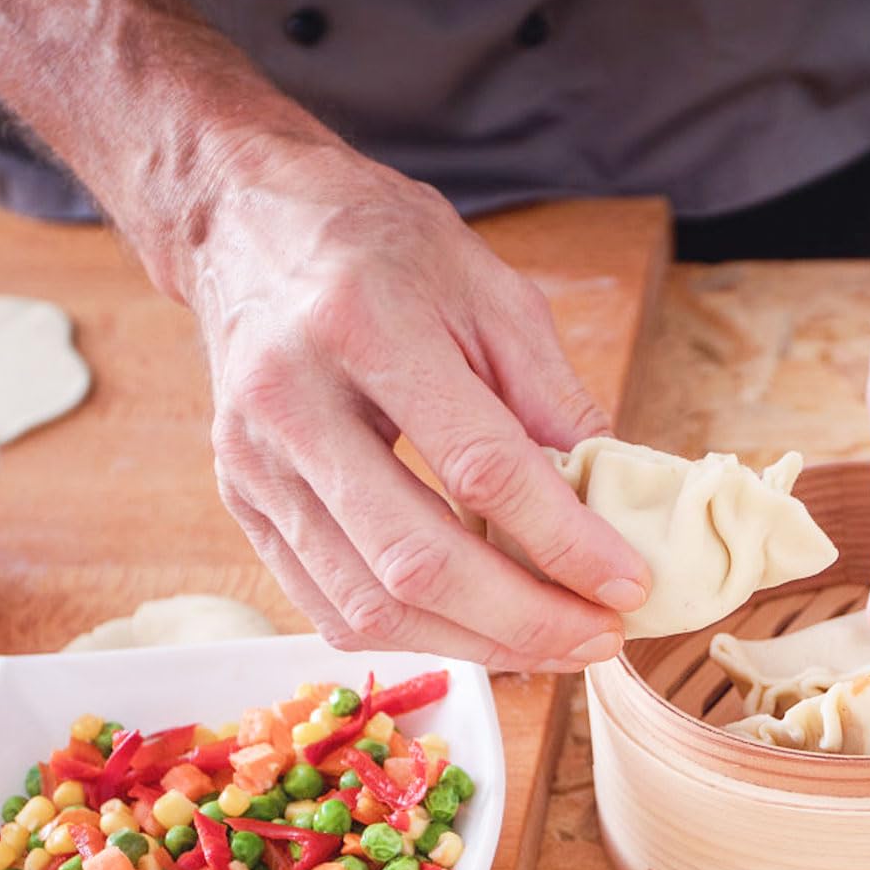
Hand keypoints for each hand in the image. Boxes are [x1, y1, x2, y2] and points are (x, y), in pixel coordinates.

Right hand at [185, 137, 650, 669]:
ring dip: (476, 644)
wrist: (247, 225)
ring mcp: (254, 463)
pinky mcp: (240, 503)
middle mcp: (292, 402)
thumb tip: (610, 504)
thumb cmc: (381, 248)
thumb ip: (552, 397)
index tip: (628, 583)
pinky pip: (328, 608)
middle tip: (601, 637)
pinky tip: (478, 630)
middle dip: (525, 619)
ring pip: (369, 603)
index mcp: (363, 324)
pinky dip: (415, 635)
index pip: (481, 466)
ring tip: (555, 643)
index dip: (563, 541)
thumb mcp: (490, 290)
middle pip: (417, 559)